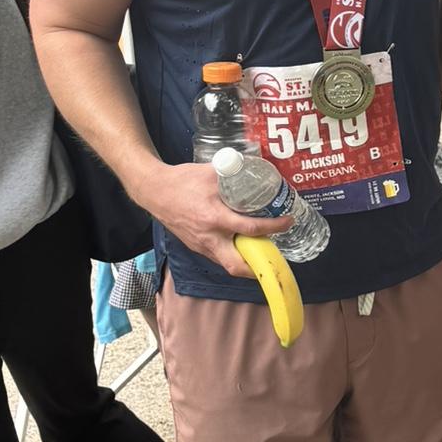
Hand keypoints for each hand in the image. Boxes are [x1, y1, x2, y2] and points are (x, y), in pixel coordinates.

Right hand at [139, 161, 290, 278]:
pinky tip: (243, 244)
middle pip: (236, 266)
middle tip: (275, 259)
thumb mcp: (213, 173)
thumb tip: (259, 172)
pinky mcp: (195, 246)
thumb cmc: (183, 181)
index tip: (287, 221)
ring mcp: (200, 245)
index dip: (274, 227)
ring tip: (264, 251)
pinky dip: (233, 254)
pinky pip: (218, 257)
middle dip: (258, 269)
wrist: (153, 191)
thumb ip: (236, 175)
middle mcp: (208, 237)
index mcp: (214, 218)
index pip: (251, 229)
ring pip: (227, 264)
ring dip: (246, 262)